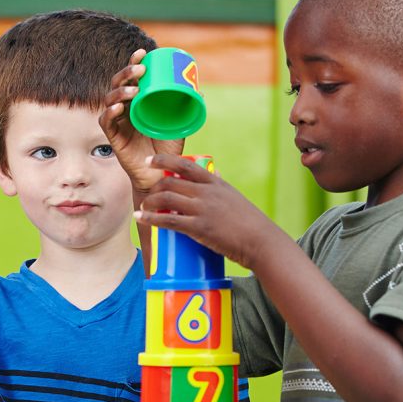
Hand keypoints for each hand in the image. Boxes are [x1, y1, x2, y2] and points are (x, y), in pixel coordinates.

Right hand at [99, 49, 185, 194]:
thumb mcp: (178, 125)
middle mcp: (125, 109)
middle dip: (126, 74)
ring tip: (132, 90)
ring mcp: (118, 122)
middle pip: (118, 85)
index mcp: (138, 102)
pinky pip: (106, 122)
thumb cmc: (167, 149)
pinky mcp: (113, 137)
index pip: (132, 78)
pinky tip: (118, 108)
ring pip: (109, 100)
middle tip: (140, 70)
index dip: (134, 64)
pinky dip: (110, 113)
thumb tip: (198, 91)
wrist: (160, 174)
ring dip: (119, 92)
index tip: (143, 53)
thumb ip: (185, 110)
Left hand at [136, 154, 288, 269]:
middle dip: (154, 187)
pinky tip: (141, 219)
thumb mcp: (233, 196)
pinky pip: (168, 219)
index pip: (185, 165)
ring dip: (149, 202)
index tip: (149, 162)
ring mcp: (202, 209)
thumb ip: (219, 185)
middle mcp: (207, 192)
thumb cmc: (249, 221)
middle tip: (147, 196)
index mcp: (215, 182)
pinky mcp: (199, 227)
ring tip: (143, 209)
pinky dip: (151, 218)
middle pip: (170, 181)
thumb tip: (213, 172)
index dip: (164, 160)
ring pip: (166, 198)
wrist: (261, 241)